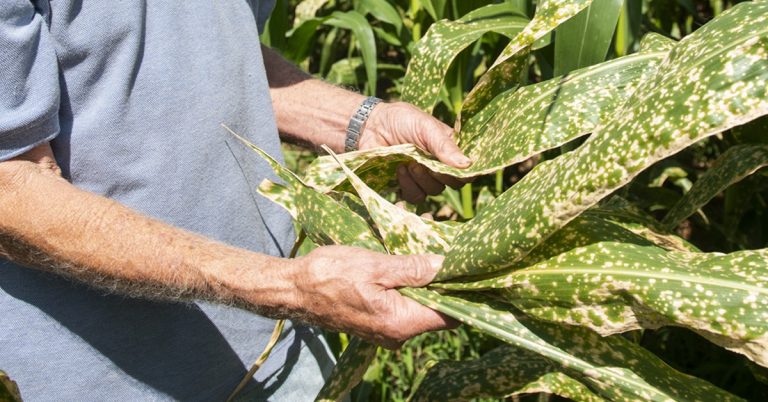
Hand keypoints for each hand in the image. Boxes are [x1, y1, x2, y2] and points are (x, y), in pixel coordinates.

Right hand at [288, 245, 456, 348]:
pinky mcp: (377, 322)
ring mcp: (386, 330)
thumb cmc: (330, 275)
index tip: (468, 268)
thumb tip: (446, 266)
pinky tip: (405, 263)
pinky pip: (403, 305)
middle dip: (443, 282)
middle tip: (446, 250)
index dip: (462, 293)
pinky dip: (408, 286)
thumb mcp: (375, 265)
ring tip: (425, 250)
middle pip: (436, 311)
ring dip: (424, 280)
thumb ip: (413, 269)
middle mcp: (397, 335)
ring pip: (419, 306)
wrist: (293, 289)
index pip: (449, 316)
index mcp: (400, 323)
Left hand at [360, 102, 472, 202]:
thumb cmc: (400, 120)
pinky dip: (408, 186)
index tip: (453, 169)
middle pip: (453, 183)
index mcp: (450, 149)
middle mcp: (440, 165)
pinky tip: (399, 171)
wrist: (370, 126)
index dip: (464, 174)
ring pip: (434, 191)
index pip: (467, 169)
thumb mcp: (425, 127)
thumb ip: (444, 145)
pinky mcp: (407, 186)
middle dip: (439, 175)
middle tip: (423, 163)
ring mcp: (424, 177)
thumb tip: (467, 165)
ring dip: (421, 180)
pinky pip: (415, 197)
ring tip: (408, 164)